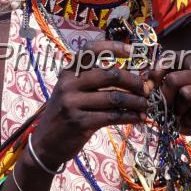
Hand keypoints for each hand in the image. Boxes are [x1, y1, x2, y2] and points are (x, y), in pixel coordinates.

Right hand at [29, 40, 150, 169]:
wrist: (45, 143)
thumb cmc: (66, 113)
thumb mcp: (72, 92)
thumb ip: (94, 82)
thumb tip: (132, 77)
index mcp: (68, 72)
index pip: (91, 50)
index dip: (113, 47)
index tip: (133, 51)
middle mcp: (69, 84)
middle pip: (110, 74)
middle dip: (133, 81)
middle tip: (146, 89)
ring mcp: (72, 103)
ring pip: (114, 97)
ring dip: (135, 101)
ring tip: (145, 105)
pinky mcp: (79, 122)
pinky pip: (112, 116)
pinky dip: (129, 117)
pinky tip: (138, 118)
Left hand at [148, 52, 190, 149]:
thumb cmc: (189, 116)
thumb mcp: (173, 102)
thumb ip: (163, 90)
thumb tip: (148, 80)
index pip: (177, 58)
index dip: (161, 68)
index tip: (152, 83)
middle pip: (175, 78)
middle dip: (166, 96)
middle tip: (167, 109)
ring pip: (186, 93)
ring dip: (180, 110)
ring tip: (184, 118)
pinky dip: (190, 123)